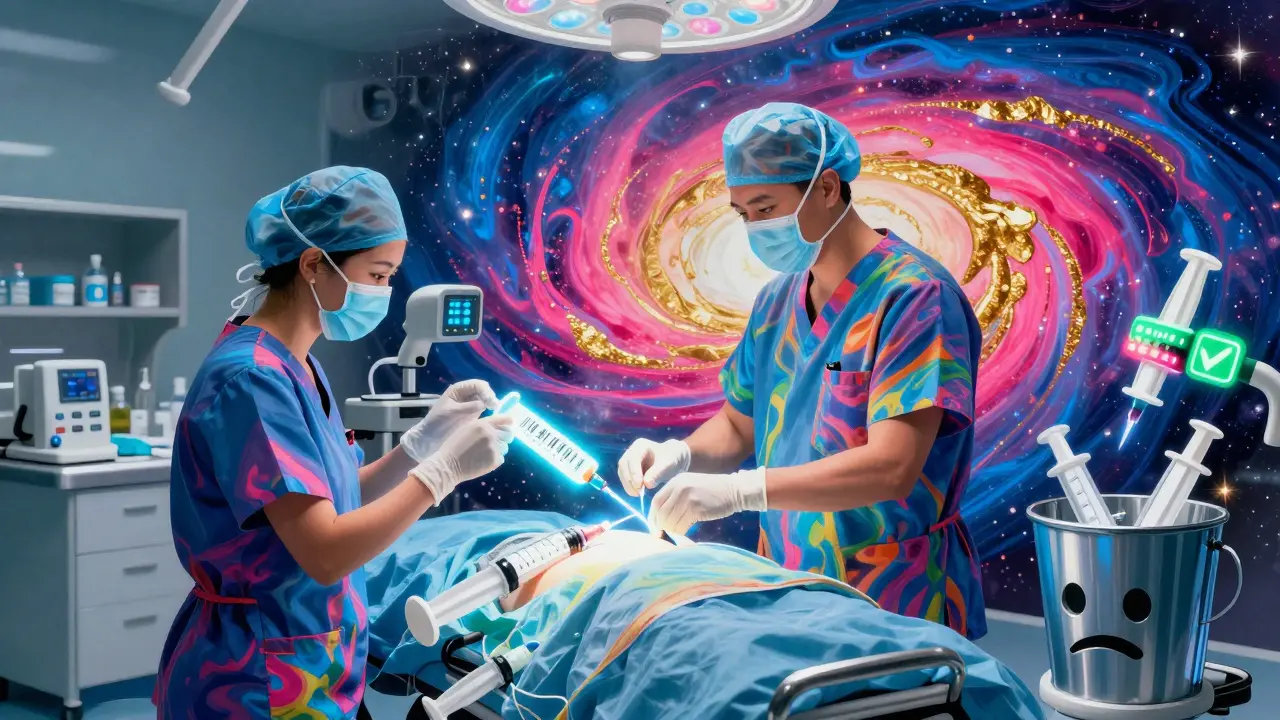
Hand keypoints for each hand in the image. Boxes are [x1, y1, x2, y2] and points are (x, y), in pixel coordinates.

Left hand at [400, 380, 499, 461]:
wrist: (430, 437)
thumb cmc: (437, 422)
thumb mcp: (451, 413)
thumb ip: (467, 407)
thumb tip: (483, 404)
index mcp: (458, 390)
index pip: (476, 385)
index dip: (485, 391)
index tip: (489, 401)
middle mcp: (465, 394)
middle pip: (483, 390)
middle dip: (490, 396)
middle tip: (495, 406)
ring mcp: (470, 403)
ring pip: (485, 398)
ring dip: (491, 402)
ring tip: (495, 410)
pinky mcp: (473, 413)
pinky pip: (485, 408)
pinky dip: (490, 410)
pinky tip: (493, 415)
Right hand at [409, 415, 514, 504]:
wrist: (448, 465)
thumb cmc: (454, 446)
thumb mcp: (467, 429)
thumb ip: (482, 426)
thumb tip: (496, 427)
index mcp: (483, 424)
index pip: (503, 419)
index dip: (508, 421)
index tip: (511, 422)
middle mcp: (491, 434)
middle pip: (508, 433)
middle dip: (505, 436)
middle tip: (497, 441)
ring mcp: (494, 448)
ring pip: (505, 447)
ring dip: (499, 449)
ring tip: (486, 453)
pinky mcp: (494, 460)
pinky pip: (501, 458)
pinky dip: (495, 459)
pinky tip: (484, 461)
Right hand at [618, 438, 690, 495]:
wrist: (672, 459)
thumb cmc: (670, 459)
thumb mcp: (668, 465)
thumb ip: (657, 473)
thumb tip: (646, 484)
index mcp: (640, 445)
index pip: (633, 459)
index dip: (634, 473)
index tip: (639, 486)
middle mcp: (631, 451)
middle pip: (624, 465)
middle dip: (629, 480)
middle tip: (638, 493)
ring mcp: (628, 459)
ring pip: (622, 472)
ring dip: (627, 484)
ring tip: (637, 494)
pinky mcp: (628, 468)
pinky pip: (624, 477)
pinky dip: (629, 486)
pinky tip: (636, 492)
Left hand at [648, 468, 767, 536]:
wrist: (734, 489)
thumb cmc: (712, 491)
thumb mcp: (690, 485)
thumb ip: (675, 495)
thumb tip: (660, 517)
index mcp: (675, 481)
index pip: (656, 501)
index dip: (653, 516)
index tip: (654, 526)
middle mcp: (679, 488)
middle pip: (662, 513)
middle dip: (661, 526)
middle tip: (663, 534)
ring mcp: (688, 498)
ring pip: (671, 521)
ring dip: (672, 530)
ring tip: (677, 532)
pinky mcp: (697, 509)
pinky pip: (682, 526)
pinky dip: (681, 532)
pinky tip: (685, 531)